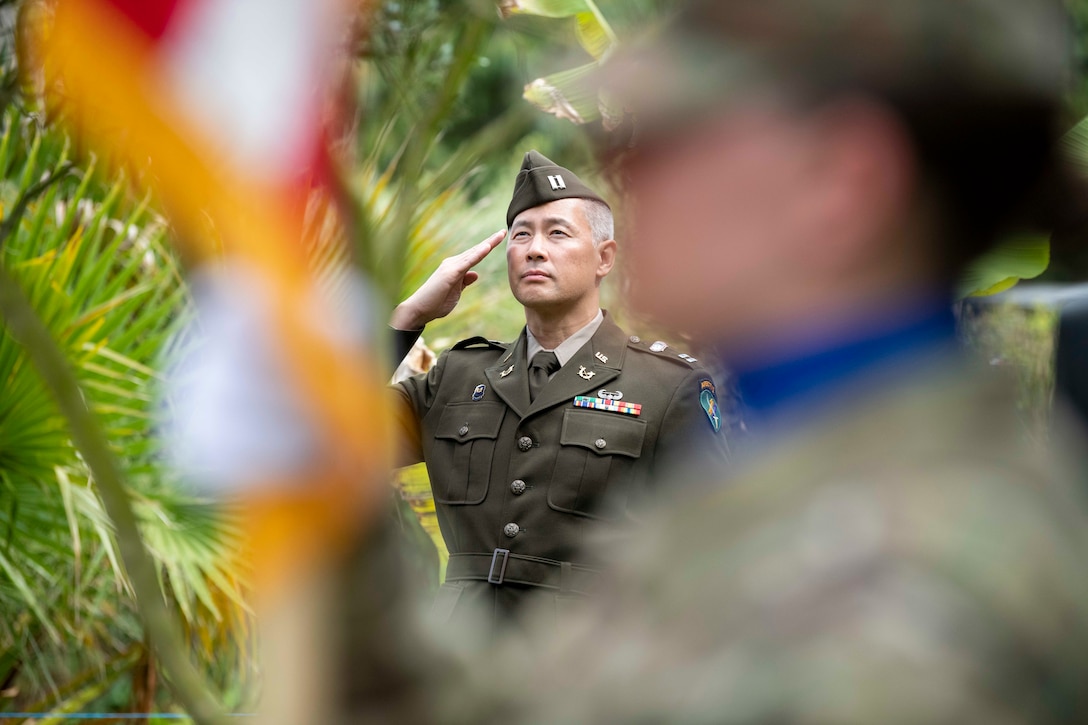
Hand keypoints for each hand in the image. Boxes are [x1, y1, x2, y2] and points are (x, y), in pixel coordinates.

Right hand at [390, 230, 505, 329]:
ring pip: (473, 253)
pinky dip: (477, 254)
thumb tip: (474, 274)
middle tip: (504, 231)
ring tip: (500, 235)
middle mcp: (453, 263)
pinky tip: (487, 247)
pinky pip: (467, 262)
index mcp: (455, 268)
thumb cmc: (435, 302)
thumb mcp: (456, 292)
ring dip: (487, 244)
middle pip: (475, 250)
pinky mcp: (450, 273)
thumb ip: (464, 281)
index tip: (499, 238)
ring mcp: (451, 267)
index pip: (474, 255)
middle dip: (490, 241)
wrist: (419, 309)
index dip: (487, 247)